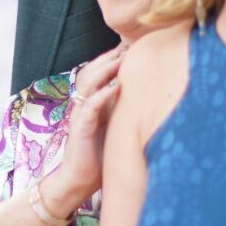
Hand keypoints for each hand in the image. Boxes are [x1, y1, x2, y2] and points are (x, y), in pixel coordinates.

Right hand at [43, 48, 125, 214]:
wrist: (78, 181)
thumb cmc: (98, 157)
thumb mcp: (114, 129)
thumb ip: (122, 113)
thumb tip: (147, 99)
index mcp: (92, 103)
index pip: (100, 73)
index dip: (114, 59)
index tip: (133, 46)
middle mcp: (84, 105)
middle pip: (93, 71)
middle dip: (110, 57)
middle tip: (128, 44)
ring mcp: (80, 115)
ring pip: (89, 83)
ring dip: (105, 70)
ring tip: (121, 58)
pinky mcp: (80, 128)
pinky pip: (89, 107)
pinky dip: (102, 95)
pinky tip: (115, 87)